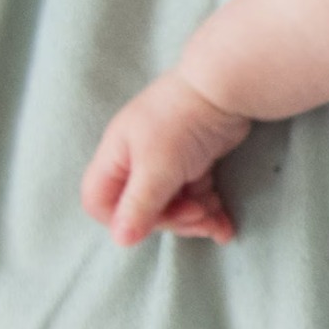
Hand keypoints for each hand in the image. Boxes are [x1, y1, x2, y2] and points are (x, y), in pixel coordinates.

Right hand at [81, 71, 252, 246]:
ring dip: (194, 220)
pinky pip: (197, 195)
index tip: (151, 223)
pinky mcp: (197, 161)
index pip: (101, 202)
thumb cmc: (183, 123)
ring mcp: (168, 161)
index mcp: (117, 158)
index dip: (121, 220)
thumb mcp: (157, 168)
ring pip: (173, 204)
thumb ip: (139, 205)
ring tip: (217, 224)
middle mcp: (138, 160)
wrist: (227, 88)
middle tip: (198, 218)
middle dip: (171, 220)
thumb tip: (121, 240)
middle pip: (143, 208)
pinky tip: (226, 227)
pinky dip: (210, 210)